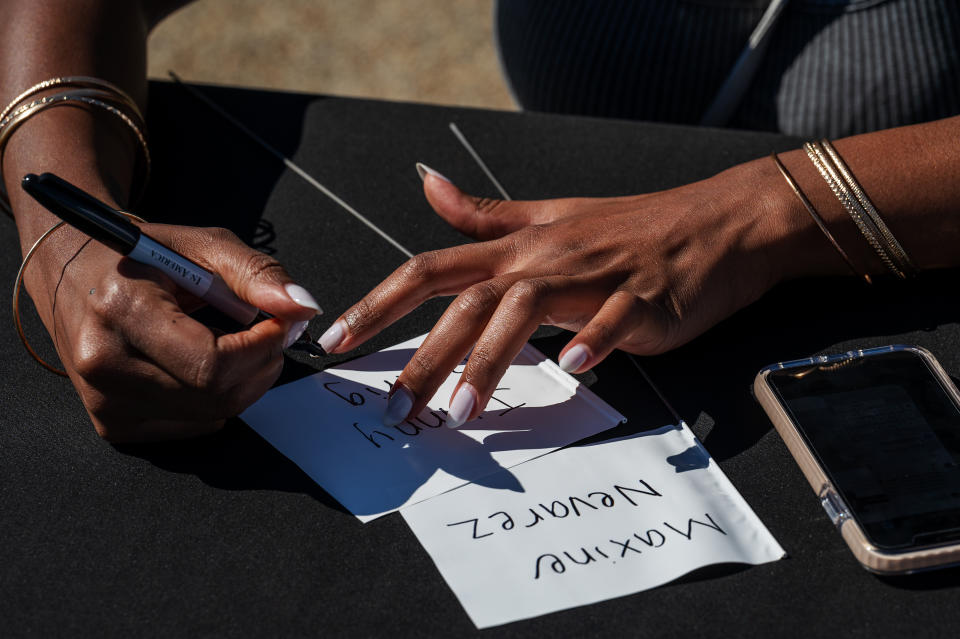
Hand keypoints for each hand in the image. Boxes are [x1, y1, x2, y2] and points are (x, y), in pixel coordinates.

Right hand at [23, 223, 321, 441]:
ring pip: (212, 416)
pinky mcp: (112, 425)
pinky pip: (193, 426)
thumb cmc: (140, 256)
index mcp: (120, 311)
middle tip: (268, 333)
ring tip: (233, 343)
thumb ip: (256, 274)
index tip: (281, 323)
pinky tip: (202, 365)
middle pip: (217, 396)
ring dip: (243, 382)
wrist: (72, 273)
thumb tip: (303, 309)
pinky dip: (216, 400)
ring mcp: (104, 402)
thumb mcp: (200, 246)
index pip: (212, 363)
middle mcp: (104, 365)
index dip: (262, 347)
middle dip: (261, 365)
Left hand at [318, 159, 830, 428]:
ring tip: (460, 413)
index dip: (379, 302)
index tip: (336, 340)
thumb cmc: (630, 227)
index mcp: (519, 247)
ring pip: (527, 310)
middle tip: (394, 410)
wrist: (716, 222)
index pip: (432, 268)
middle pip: (468, 301)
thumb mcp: (550, 214)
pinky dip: (591, 341)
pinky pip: (612, 318)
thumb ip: (485, 213)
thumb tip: (428, 185)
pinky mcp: (642, 297)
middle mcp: (545, 258)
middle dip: (423, 356)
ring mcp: (594, 276)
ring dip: (489, 361)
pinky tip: (574, 370)